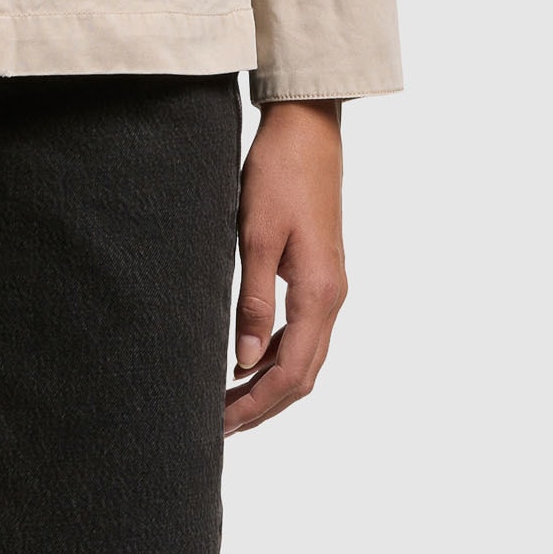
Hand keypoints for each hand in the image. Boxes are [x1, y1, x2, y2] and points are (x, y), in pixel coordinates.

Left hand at [223, 100, 346, 437]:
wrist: (307, 128)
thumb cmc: (279, 174)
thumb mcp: (256, 236)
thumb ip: (254, 301)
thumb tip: (245, 361)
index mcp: (320, 293)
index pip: (292, 372)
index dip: (259, 405)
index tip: (222, 425)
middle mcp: (333, 296)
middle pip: (304, 373)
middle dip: (264, 404)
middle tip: (219, 425)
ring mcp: (330, 286)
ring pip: (306, 355)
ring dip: (270, 383)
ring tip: (228, 401)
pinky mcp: (321, 273)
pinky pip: (304, 331)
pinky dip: (278, 355)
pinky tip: (248, 358)